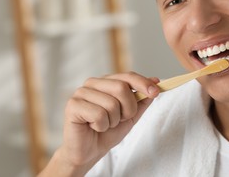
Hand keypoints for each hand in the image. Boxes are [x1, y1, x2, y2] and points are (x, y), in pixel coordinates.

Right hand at [40, 72, 159, 175]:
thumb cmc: (107, 132)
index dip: (143, 83)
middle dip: (128, 109)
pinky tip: (94, 127)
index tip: (156, 92)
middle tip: (119, 120)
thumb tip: (155, 81)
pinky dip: (101, 126)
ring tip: (104, 125)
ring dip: (113, 121)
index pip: (127, 76)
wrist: (88, 152)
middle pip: (121, 88)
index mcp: (106, 82)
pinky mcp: (72, 105)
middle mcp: (93, 83)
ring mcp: (81, 92)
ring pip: (111, 104)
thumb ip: (142, 100)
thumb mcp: (130, 116)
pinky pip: (98, 115)